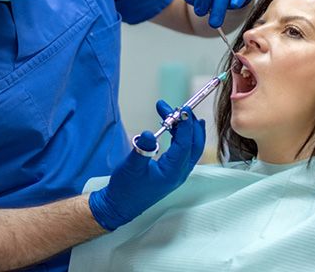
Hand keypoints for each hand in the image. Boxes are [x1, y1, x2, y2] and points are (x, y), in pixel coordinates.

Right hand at [88, 100, 205, 230]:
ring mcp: (177, 173)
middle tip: (180, 108)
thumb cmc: (125, 188)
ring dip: (187, 130)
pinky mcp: (172, 172)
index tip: (182, 109)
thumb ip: (141, 149)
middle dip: (189, 124)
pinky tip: (175, 129)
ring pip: (191, 148)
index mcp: (172, 171)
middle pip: (194, 144)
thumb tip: (147, 133)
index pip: (185, 143)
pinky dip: (183, 138)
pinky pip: (185, 152)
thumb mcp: (131, 166)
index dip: (185, 125)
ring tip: (178, 114)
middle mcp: (179, 173)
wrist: (120, 206)